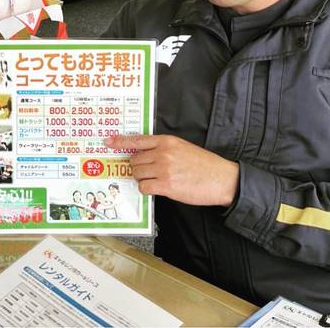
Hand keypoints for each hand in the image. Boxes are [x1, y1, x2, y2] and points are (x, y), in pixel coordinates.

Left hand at [104, 134, 239, 206]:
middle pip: (134, 160)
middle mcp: (163, 153)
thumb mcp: (183, 148)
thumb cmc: (204, 165)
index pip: (137, 139)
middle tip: (147, 172)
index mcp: (167, 141)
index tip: (108, 141)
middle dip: (137, 168)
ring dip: (142, 179)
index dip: (120, 141)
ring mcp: (163, 169)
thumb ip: (164, 149)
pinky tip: (157, 188)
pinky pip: (144, 187)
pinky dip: (147, 189)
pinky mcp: (166, 185)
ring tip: (156, 180)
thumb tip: (145, 156)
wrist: (221, 179)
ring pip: (137, 174)